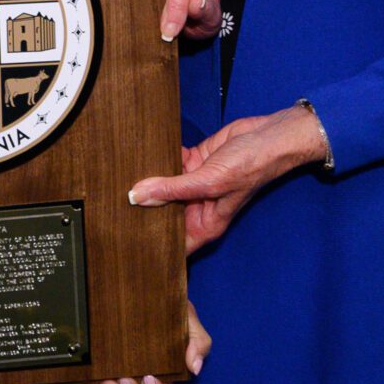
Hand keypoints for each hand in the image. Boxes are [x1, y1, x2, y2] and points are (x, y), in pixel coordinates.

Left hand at [83, 301, 210, 383]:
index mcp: (165, 377)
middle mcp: (141, 382)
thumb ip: (198, 343)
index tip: (152, 380)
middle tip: (127, 380)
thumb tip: (194, 368)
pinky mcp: (99, 368)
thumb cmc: (171, 311)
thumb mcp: (188, 322)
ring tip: (108, 383)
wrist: (147, 289)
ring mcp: (119, 377)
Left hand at [127, 103, 330, 251]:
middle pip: (163, 214)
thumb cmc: (252, 166)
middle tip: (115, 205)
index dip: (154, 247)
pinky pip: (169, 163)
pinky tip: (143, 155)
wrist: (268, 136)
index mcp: (205, 224)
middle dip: (144, 209)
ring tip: (121, 178)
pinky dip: (158, 158)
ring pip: (163, 186)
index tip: (129, 242)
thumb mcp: (209, 181)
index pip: (175, 245)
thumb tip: (138, 196)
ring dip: (148, 181)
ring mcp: (195, 184)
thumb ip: (173, 189)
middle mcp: (198, 206)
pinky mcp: (194, 162)